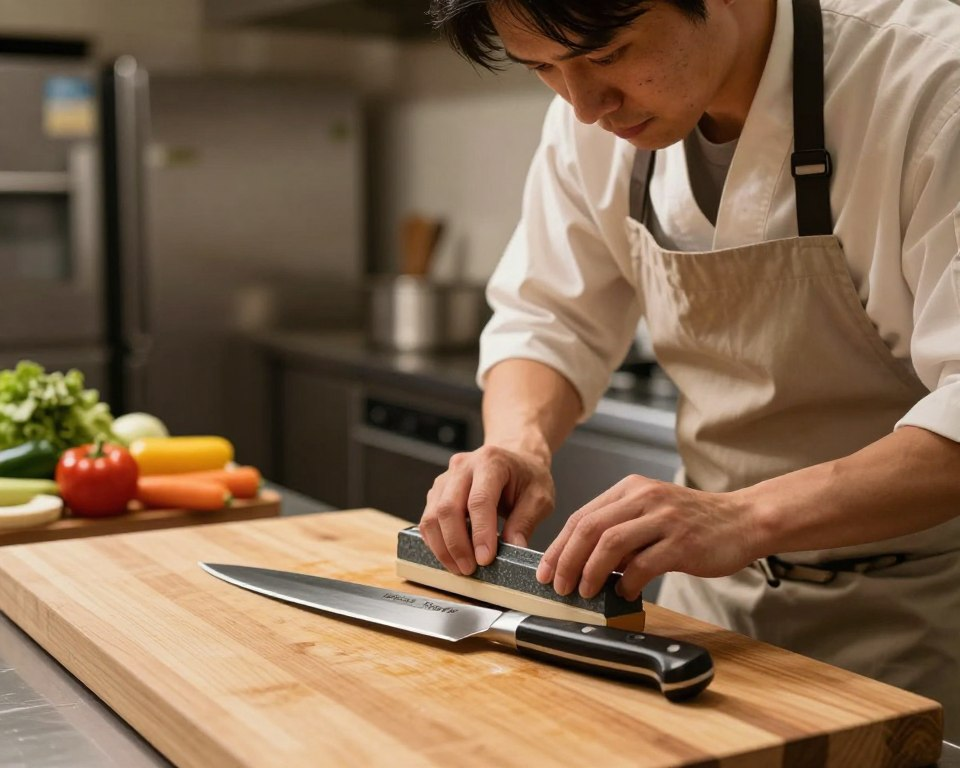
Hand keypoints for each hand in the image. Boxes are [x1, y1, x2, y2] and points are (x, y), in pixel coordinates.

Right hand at [419, 445, 554, 575]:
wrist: (516, 459)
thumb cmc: (528, 476)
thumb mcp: (540, 497)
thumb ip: (526, 521)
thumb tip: (514, 548)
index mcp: (491, 462)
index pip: (479, 500)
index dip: (480, 532)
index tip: (485, 559)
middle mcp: (463, 466)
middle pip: (448, 508)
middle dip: (456, 545)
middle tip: (469, 569)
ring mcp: (446, 478)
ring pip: (432, 516)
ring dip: (443, 547)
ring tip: (460, 568)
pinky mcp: (437, 492)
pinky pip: (428, 520)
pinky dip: (436, 542)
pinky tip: (452, 556)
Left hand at [536, 475, 760, 600]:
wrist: (744, 520)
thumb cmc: (695, 522)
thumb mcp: (651, 512)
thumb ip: (621, 529)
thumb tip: (584, 563)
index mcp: (630, 489)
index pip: (581, 516)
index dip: (558, 546)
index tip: (546, 570)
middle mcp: (644, 498)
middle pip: (589, 528)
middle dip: (567, 560)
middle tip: (559, 585)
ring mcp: (664, 518)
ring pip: (610, 543)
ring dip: (591, 572)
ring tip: (585, 591)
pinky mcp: (682, 542)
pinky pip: (643, 564)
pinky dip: (627, 581)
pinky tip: (625, 591)